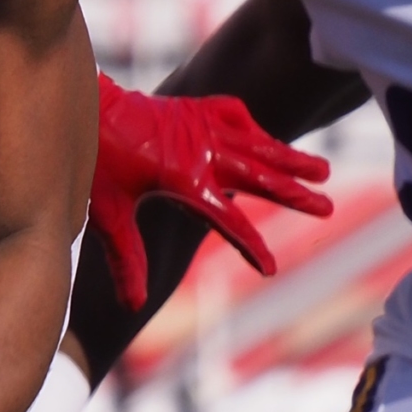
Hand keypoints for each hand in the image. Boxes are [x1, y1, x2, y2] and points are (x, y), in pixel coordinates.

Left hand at [90, 74, 334, 310]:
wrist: (85, 106)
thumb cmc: (93, 160)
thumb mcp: (106, 214)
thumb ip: (126, 258)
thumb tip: (132, 305)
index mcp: (185, 179)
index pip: (228, 221)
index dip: (250, 247)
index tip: (269, 269)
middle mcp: (202, 151)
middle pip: (259, 176)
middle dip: (294, 194)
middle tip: (327, 207)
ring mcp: (201, 126)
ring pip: (257, 144)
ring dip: (289, 158)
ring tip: (323, 171)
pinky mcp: (194, 108)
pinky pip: (234, 114)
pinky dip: (252, 127)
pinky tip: (264, 139)